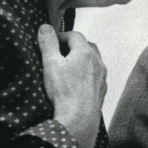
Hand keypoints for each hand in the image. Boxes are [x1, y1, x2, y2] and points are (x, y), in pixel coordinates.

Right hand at [37, 24, 106, 147]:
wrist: (79, 119)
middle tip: (58, 54)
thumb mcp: (50, 63)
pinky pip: (95, 76)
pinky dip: (86, 74)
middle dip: (73, 46)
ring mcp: (102, 77)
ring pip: (93, 61)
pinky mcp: (102, 90)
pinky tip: (76, 83)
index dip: (61, 36)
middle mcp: (98, 62)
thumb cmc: (64, 91)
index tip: (50, 42)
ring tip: (66, 68)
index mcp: (85, 52)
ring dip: (81, 60)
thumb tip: (45, 27)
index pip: (74, 35)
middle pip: (87, 46)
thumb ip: (48, 43)